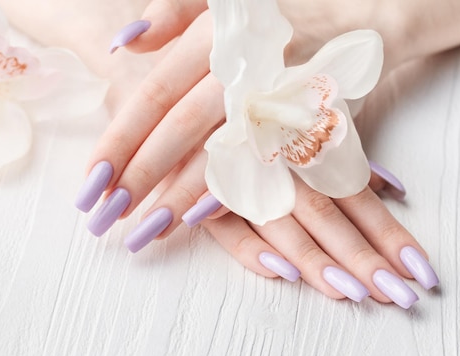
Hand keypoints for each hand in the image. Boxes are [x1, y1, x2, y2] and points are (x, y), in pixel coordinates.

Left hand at [73, 0, 459, 235]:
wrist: (368, 10)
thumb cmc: (283, 7)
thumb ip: (171, 13)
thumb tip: (123, 44)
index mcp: (216, 36)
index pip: (155, 97)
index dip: (120, 140)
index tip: (91, 179)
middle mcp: (246, 69)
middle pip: (182, 132)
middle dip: (142, 176)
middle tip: (107, 215)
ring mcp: (281, 99)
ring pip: (223, 156)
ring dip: (182, 197)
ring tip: (145, 229)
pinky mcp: (312, 126)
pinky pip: (268, 168)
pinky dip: (236, 195)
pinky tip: (203, 220)